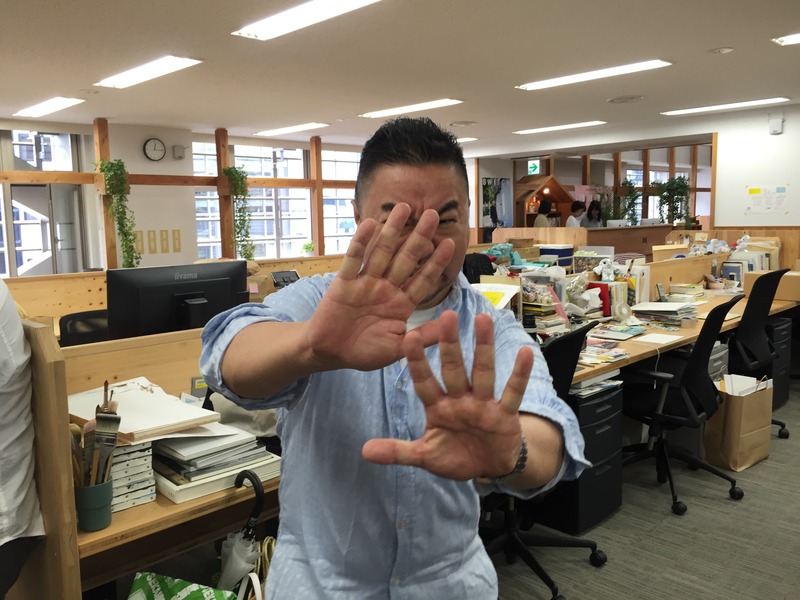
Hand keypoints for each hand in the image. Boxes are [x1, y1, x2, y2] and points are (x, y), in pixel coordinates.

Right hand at [305, 203, 454, 371]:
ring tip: (404, 208)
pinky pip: (353, 260)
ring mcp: (365, 283)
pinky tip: (370, 224)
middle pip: (406, 258)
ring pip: (381, 253)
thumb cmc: (364, 352)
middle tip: (433, 214)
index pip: (423, 280)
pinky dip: (361, 242)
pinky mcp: (344, 283)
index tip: (450, 243)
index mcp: (401, 304)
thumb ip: (422, 336)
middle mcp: (385, 288)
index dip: (435, 262)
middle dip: (419, 237)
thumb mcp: (397, 348)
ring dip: (392, 230)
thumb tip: (450, 326)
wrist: (329, 353)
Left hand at [362, 310, 533, 480]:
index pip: (424, 382)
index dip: (417, 362)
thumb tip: (364, 452)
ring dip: (483, 347)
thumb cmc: (455, 455)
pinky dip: (519, 374)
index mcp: (437, 407)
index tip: (406, 338)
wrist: (489, 467)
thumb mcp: (425, 456)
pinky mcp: (504, 413)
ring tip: (483, 320)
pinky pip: (512, 391)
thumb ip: (398, 451)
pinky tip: (526, 351)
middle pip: (453, 368)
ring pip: (482, 371)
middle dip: (449, 344)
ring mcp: (483, 404)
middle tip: (447, 315)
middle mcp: (460, 399)